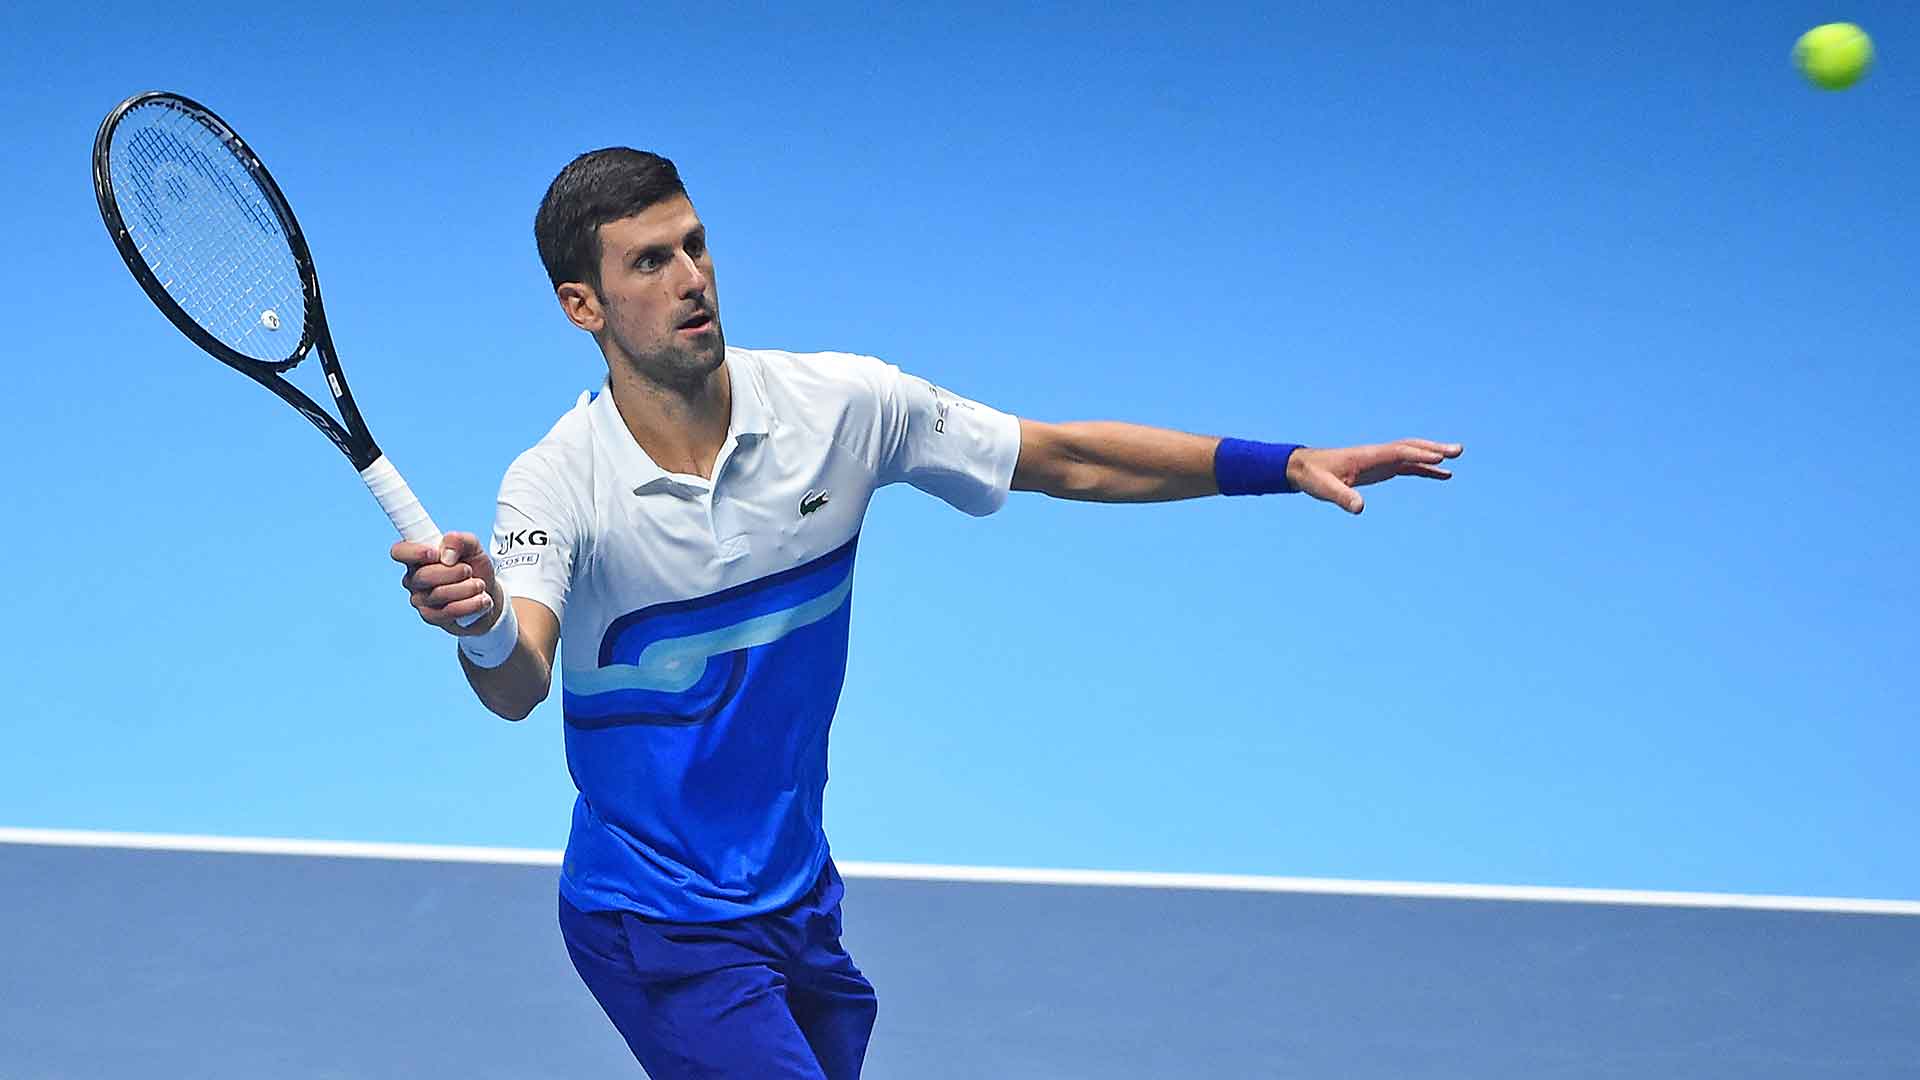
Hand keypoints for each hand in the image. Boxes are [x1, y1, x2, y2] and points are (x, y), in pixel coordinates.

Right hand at [391, 532, 499, 633]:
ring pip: (438, 594)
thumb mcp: (473, 547)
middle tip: (468, 570)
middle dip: (452, 572)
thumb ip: (460, 540)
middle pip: (423, 576)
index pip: (399, 551)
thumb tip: (447, 553)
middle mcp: (414, 579)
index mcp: (418, 557)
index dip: (414, 552)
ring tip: (480, 584)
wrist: (487, 594)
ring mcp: (420, 600)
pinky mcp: (432, 617)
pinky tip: (482, 599)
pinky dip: (470, 604)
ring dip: (466, 588)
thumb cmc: (474, 567)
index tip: (435, 553)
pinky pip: (449, 611)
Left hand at [1287, 439, 1461, 514]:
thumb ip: (1342, 497)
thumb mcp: (1326, 489)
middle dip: (1434, 448)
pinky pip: (1409, 467)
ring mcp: (1381, 460)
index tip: (1439, 457)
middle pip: (1411, 447)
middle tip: (1458, 450)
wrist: (1305, 468)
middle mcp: (1378, 455)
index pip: (1398, 452)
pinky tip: (1443, 475)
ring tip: (1456, 458)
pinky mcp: (1381, 469)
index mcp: (1368, 456)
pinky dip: (1426, 469)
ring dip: (1434, 455)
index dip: (1418, 454)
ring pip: (1413, 454)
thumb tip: (1359, 509)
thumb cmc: (1315, 477)